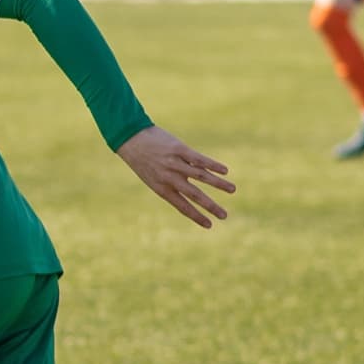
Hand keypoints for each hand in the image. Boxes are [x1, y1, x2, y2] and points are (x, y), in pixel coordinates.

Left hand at [115, 127, 233, 229]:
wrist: (131, 138)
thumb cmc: (143, 159)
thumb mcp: (153, 177)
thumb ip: (172, 183)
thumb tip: (193, 190)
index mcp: (161, 188)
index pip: (182, 206)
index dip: (196, 216)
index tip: (209, 225)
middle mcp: (168, 178)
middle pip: (194, 195)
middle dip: (210, 206)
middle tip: (224, 216)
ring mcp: (174, 163)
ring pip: (200, 176)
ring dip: (218, 184)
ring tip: (232, 190)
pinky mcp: (179, 149)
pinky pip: (199, 159)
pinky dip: (213, 165)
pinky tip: (225, 171)